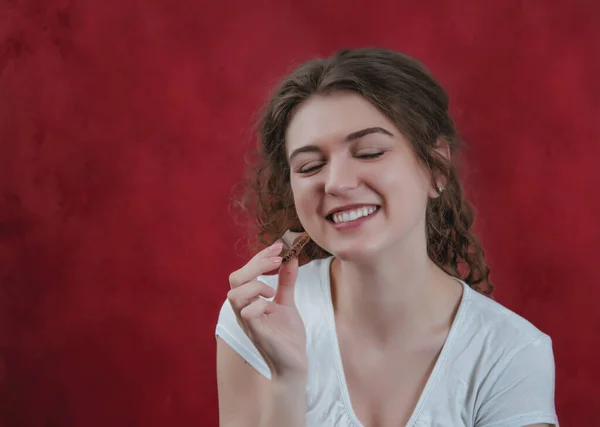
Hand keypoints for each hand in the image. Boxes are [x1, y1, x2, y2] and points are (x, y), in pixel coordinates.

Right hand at [227, 242, 307, 380]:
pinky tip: (271, 305)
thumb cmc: (287, 336)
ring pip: (234, 294)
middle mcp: (243, 310)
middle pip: (235, 278)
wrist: (294, 364)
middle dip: (256, 264)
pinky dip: (258, 304)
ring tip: (273, 292)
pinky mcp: (256, 333)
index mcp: (248, 301)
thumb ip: (286, 282)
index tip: (280, 246)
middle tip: (278, 260)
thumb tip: (291, 258)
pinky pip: (246, 313)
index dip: (259, 256)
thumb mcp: (287, 302)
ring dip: (256, 285)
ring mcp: (247, 322)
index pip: (244, 272)